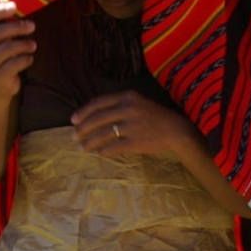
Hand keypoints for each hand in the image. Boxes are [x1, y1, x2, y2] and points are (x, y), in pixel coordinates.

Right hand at [0, 2, 35, 98]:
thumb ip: (2, 27)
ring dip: (24, 44)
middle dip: (17, 27)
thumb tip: (20, 7)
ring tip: (33, 45)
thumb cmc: (0, 58)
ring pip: (7, 48)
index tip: (15, 6)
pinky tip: (29, 59)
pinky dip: (26, 59)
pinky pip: (15, 64)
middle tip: (32, 26)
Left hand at [70, 90, 195, 156]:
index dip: (83, 112)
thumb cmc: (157, 117)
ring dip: (89, 143)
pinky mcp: (136, 142)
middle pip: (97, 120)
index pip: (98, 103)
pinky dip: (103, 151)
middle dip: (82, 130)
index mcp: (128, 96)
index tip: (73, 120)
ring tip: (82, 148)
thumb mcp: (139, 103)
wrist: (177, 130)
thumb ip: (120, 105)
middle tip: (74, 136)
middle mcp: (128, 109)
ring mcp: (132, 126)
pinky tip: (99, 154)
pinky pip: (113, 147)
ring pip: (102, 135)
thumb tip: (96, 115)